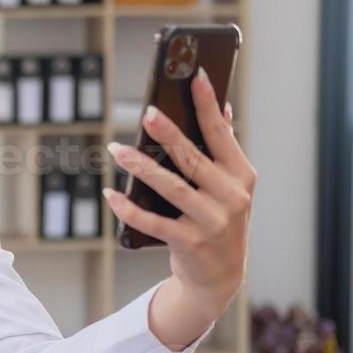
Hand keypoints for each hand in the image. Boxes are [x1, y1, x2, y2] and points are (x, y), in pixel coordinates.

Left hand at [103, 67, 256, 344]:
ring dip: (140, 167)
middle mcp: (231, 197)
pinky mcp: (190, 243)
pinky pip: (152, 222)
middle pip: (193, 158)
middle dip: (169, 134)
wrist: (220, 277)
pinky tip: (110, 194)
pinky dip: (128, 208)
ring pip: (171, 187)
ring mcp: (212, 221)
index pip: (222, 134)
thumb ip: (224, 149)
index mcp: (242, 176)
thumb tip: (224, 108)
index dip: (208, 105)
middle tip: (147, 113)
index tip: (195, 75)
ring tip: (117, 150)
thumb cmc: (219, 220)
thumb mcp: (230, 186)